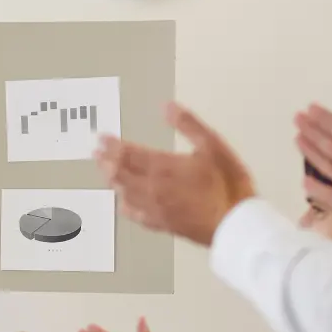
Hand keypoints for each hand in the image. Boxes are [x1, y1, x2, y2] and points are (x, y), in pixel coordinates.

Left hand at [95, 103, 256, 246]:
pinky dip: (125, 206)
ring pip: (124, 193)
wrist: (235, 223)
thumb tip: (167, 107)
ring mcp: (155, 208)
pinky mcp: (162, 224)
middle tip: (96, 154)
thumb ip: (188, 124)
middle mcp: (152, 188)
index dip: (112, 145)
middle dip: (106, 161)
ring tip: (105, 173)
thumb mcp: (213, 145)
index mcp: (163, 166)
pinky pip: (136, 214)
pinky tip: (123, 205)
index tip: (101, 138)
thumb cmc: (227, 183)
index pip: (128, 153)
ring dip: (112, 181)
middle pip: (120, 173)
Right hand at [295, 97, 331, 241]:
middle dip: (314, 129)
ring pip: (325, 162)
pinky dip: (314, 187)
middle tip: (297, 117)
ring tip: (297, 137)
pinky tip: (304, 180)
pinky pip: (324, 192)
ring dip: (311, 150)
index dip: (325, 118)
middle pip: (330, 143)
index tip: (309, 107)